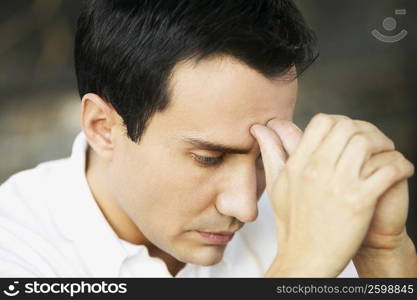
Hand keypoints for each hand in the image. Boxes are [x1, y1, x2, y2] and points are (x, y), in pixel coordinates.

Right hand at [250, 113, 413, 276]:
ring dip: (385, 145)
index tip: (349, 135)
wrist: (305, 258)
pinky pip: (388, 169)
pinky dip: (401, 165)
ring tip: (388, 154)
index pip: (323, 121)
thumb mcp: (276, 184)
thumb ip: (270, 152)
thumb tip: (259, 128)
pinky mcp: (359, 201)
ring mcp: (338, 185)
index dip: (340, 122)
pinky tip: (402, 171)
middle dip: (366, 130)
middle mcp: (316, 169)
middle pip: (348, 127)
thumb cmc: (291, 222)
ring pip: (368, 143)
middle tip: (375, 143)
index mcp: (297, 164)